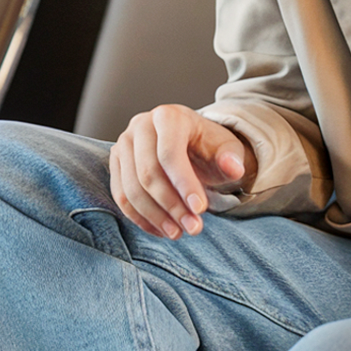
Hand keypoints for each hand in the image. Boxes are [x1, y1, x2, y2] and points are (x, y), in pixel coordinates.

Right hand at [109, 105, 251, 239]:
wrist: (190, 144)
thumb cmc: (208, 146)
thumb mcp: (226, 149)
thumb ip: (231, 159)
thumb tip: (234, 168)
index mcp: (168, 117)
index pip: (169, 154)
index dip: (184, 184)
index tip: (200, 209)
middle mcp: (140, 126)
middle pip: (148, 174)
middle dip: (171, 206)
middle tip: (193, 228)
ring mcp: (123, 143)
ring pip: (131, 189)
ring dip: (155, 217)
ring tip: (178, 233)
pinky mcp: (116, 163)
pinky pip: (121, 196)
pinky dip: (140, 218)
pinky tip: (161, 230)